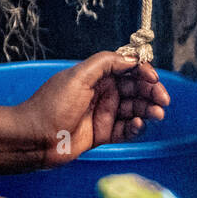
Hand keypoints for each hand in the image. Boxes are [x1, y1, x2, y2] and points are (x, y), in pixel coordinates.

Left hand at [17, 52, 169, 166]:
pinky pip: (127, 129)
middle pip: (136, 90)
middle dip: (152, 93)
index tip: (154, 79)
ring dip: (148, 110)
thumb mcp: (78, 76)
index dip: (144, 73)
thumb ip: (106, 63)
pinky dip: (136, 127)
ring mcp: (104, 114)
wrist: (34, 138)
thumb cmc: (52, 105)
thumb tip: (131, 58)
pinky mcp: (104, 134)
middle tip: (163, 101)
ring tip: (156, 114)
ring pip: (135, 110)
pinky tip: (138, 125)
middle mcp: (103, 94)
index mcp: (97, 77)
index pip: (128, 70)